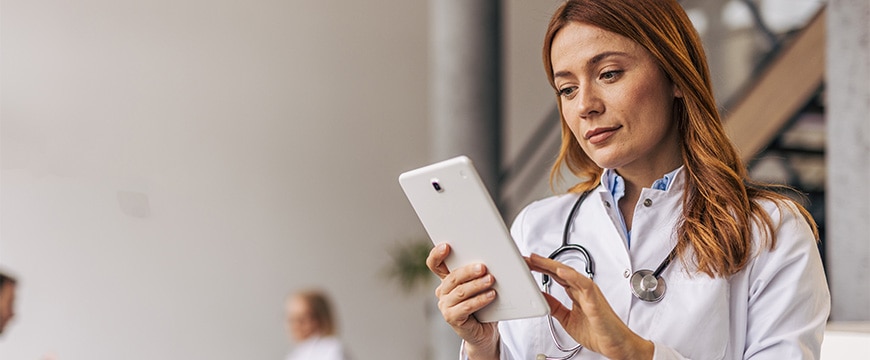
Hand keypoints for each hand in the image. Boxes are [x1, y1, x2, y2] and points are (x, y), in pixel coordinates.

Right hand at [426, 243, 499, 358]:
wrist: (485, 331)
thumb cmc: (485, 305)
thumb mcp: (483, 284)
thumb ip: (484, 271)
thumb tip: (502, 257)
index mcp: (447, 279)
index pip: (435, 264)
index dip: (437, 255)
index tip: (446, 246)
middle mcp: (443, 291)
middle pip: (452, 278)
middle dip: (468, 271)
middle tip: (483, 267)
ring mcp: (445, 305)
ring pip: (460, 292)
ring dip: (477, 285)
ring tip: (491, 279)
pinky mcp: (452, 318)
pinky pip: (466, 307)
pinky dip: (480, 300)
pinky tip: (491, 295)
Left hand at [526, 253, 653, 359]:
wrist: (616, 345)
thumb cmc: (599, 332)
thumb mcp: (567, 319)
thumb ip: (555, 307)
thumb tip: (542, 298)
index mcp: (577, 293)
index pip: (556, 276)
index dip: (542, 269)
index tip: (528, 264)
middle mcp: (583, 290)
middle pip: (560, 271)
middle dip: (543, 264)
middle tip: (527, 258)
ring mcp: (589, 293)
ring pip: (569, 273)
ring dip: (552, 266)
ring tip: (537, 260)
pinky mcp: (595, 300)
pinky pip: (584, 284)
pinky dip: (572, 277)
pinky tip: (560, 271)